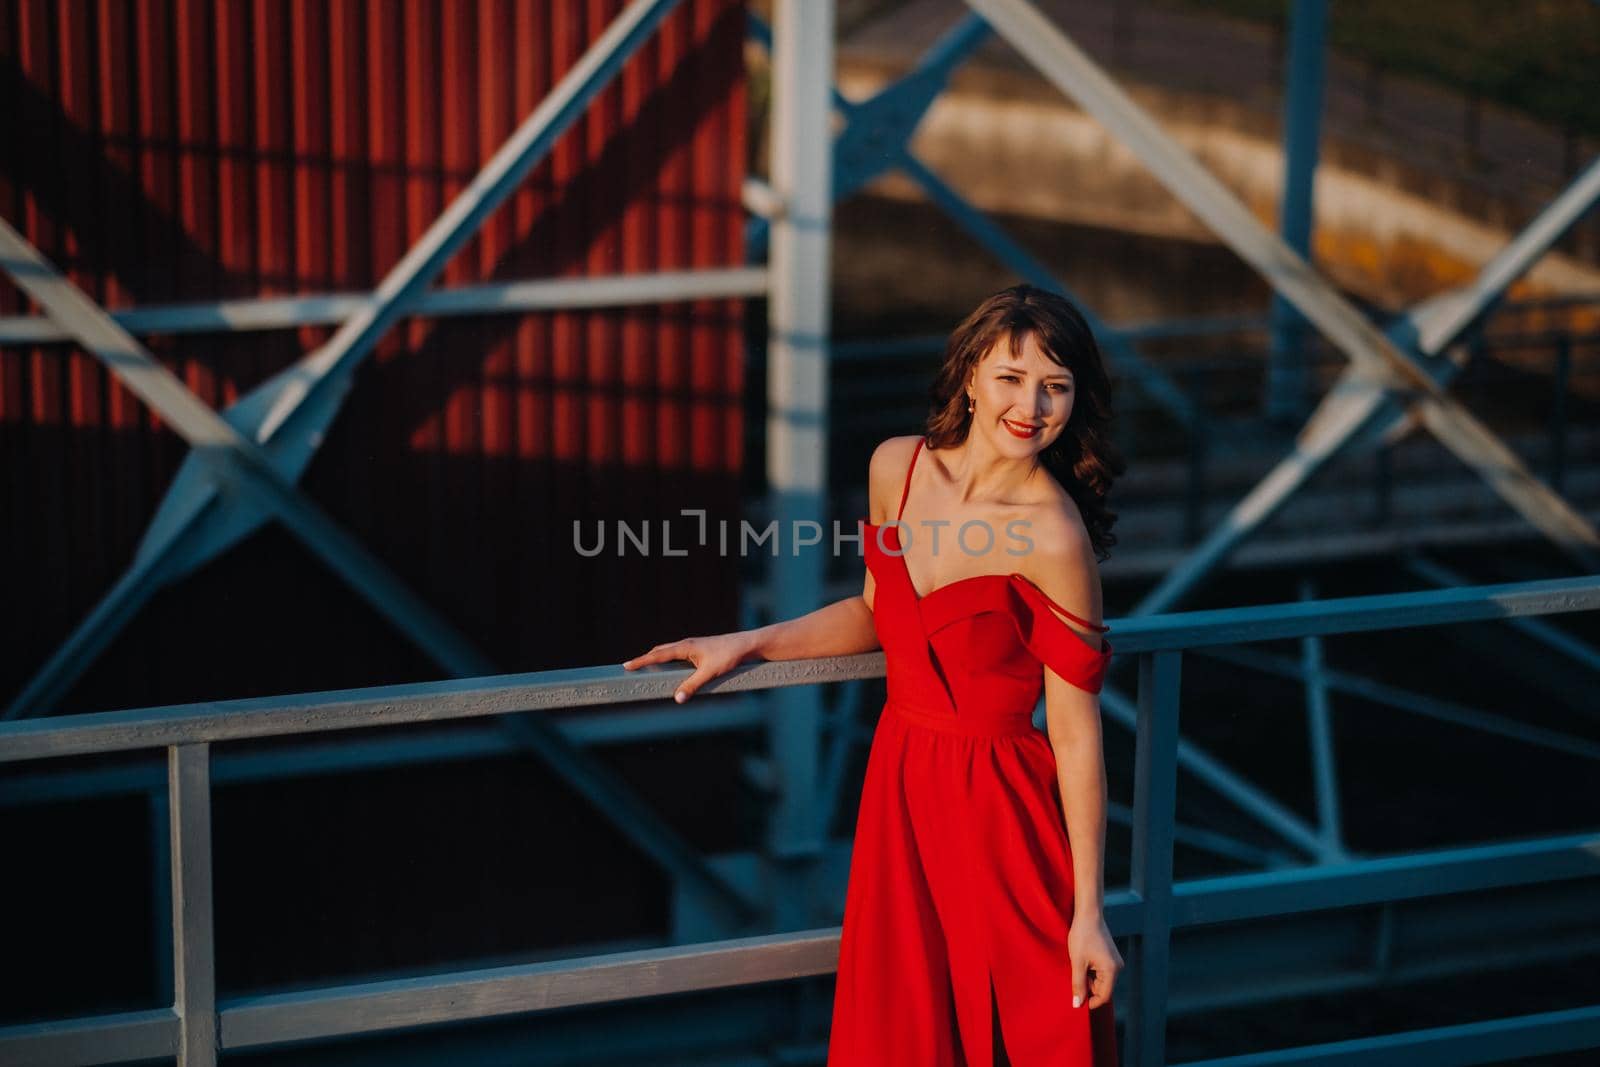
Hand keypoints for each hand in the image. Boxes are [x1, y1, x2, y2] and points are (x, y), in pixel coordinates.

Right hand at [622, 631, 758, 702]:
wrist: (746, 645)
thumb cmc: (729, 656)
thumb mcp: (710, 674)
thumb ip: (692, 686)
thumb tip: (677, 699)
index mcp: (685, 647)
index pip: (657, 655)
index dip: (641, 661)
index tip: (626, 665)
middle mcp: (686, 644)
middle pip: (660, 651)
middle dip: (645, 659)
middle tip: (631, 667)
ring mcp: (692, 646)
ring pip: (669, 651)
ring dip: (656, 658)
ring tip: (646, 667)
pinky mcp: (699, 649)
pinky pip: (677, 654)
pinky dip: (668, 659)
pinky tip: (670, 667)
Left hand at [1067, 911, 1121, 1010]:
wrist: (1088, 915)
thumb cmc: (1082, 937)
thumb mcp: (1077, 962)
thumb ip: (1078, 985)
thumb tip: (1077, 1004)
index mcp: (1112, 970)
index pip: (1104, 996)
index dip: (1092, 1002)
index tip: (1077, 1002)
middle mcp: (1117, 967)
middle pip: (1103, 989)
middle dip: (1089, 989)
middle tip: (1074, 981)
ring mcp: (1115, 962)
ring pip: (1101, 980)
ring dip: (1089, 980)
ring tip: (1077, 969)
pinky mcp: (1111, 957)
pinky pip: (1102, 972)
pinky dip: (1091, 972)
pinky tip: (1082, 964)